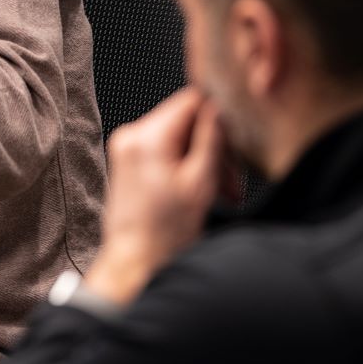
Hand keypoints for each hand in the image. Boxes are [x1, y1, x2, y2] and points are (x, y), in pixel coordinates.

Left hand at [84, 87, 229, 305]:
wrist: (135, 262)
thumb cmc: (163, 232)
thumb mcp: (199, 182)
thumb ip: (210, 138)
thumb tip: (218, 108)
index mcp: (147, 137)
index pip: (191, 101)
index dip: (218, 118)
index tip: (235, 140)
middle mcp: (132, 137)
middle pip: (186, 121)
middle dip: (214, 148)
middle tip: (232, 180)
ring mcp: (128, 150)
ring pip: (179, 138)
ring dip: (204, 161)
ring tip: (222, 192)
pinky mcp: (130, 164)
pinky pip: (166, 152)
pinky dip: (187, 167)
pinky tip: (202, 191)